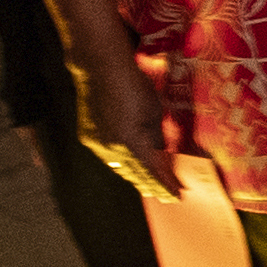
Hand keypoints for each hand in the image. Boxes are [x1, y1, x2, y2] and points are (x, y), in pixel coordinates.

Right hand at [71, 48, 178, 198]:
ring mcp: (99, 143)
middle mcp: (114, 148)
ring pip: (120, 167)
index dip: (166, 183)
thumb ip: (157, 136)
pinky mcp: (89, 136)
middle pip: (135, 174)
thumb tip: (160, 151)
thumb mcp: (156, 112)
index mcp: (133, 143)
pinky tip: (126, 165)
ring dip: (135, 176)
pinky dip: (121, 163)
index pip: (154, 170)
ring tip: (147, 186)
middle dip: (150, 185)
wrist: (103, 71)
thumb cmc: (136, 87)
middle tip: (164, 194)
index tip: (176, 195)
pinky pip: (108, 156)